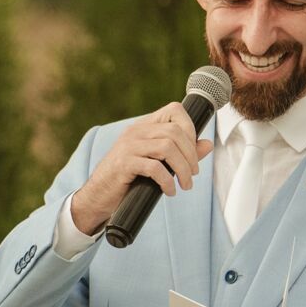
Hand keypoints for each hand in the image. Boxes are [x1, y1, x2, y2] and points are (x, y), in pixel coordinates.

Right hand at [70, 102, 215, 234]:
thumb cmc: (128, 179)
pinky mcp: (123, 164)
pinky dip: (167, 181)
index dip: (190, 128)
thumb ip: (181, 152)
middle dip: (190, 155)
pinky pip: (154, 167)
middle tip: (192, 174)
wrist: (98, 196)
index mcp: (144, 127)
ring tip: (185, 184)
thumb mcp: (156, 162)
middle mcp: (136, 131)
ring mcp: (128, 146)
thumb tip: (208, 144)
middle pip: (175, 132)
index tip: (193, 152)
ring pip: (167, 148)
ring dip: (182, 169)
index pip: (174, 110)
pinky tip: (169, 191)